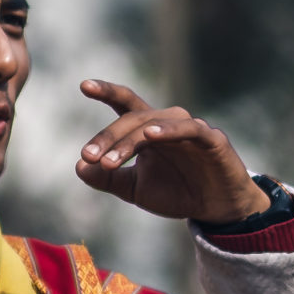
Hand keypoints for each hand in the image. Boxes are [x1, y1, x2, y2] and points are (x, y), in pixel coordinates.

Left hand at [75, 81, 271, 225]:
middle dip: (108, 138)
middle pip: (132, 119)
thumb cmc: (176, 192)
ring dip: (129, 142)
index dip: (107, 92)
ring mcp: (190, 129)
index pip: (125, 105)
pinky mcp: (212, 139)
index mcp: (148, 130)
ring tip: (108, 160)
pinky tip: (151, 136)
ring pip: (155, 125)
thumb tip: (78, 167)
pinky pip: (190, 130)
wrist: (215, 208)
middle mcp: (167, 123)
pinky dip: (170, 130)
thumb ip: (107, 178)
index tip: (84, 85)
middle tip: (88, 157)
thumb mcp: (134, 189)